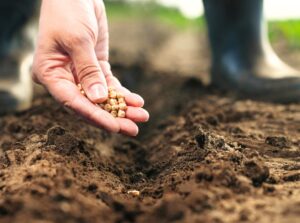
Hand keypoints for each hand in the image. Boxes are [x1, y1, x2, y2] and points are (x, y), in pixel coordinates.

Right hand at [32, 0, 148, 135]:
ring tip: (142, 117)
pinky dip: (122, 94)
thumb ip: (89, 71)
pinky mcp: (95, 67)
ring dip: (122, 108)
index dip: (95, 116)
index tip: (115, 127)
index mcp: (50, 74)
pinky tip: (136, 101)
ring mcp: (80, 74)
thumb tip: (100, 99)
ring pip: (102, 97)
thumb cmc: (68, 12)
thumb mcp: (78, 40)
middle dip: (113, 117)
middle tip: (133, 130)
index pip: (73, 102)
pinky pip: (109, 85)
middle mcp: (64, 78)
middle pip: (89, 105)